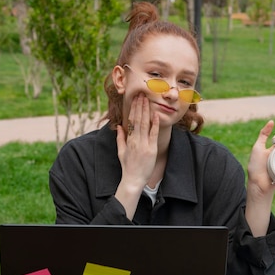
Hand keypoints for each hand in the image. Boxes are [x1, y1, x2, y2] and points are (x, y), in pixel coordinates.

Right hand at [115, 94, 158, 217]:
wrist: (133, 179)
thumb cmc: (127, 166)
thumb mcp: (121, 151)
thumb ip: (120, 138)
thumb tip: (119, 126)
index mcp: (128, 140)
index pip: (131, 120)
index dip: (133, 109)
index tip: (135, 99)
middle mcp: (135, 140)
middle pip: (138, 119)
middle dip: (140, 106)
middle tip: (142, 94)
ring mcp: (144, 144)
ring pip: (145, 124)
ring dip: (146, 111)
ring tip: (147, 100)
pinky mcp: (152, 149)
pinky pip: (154, 134)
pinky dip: (155, 124)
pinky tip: (155, 114)